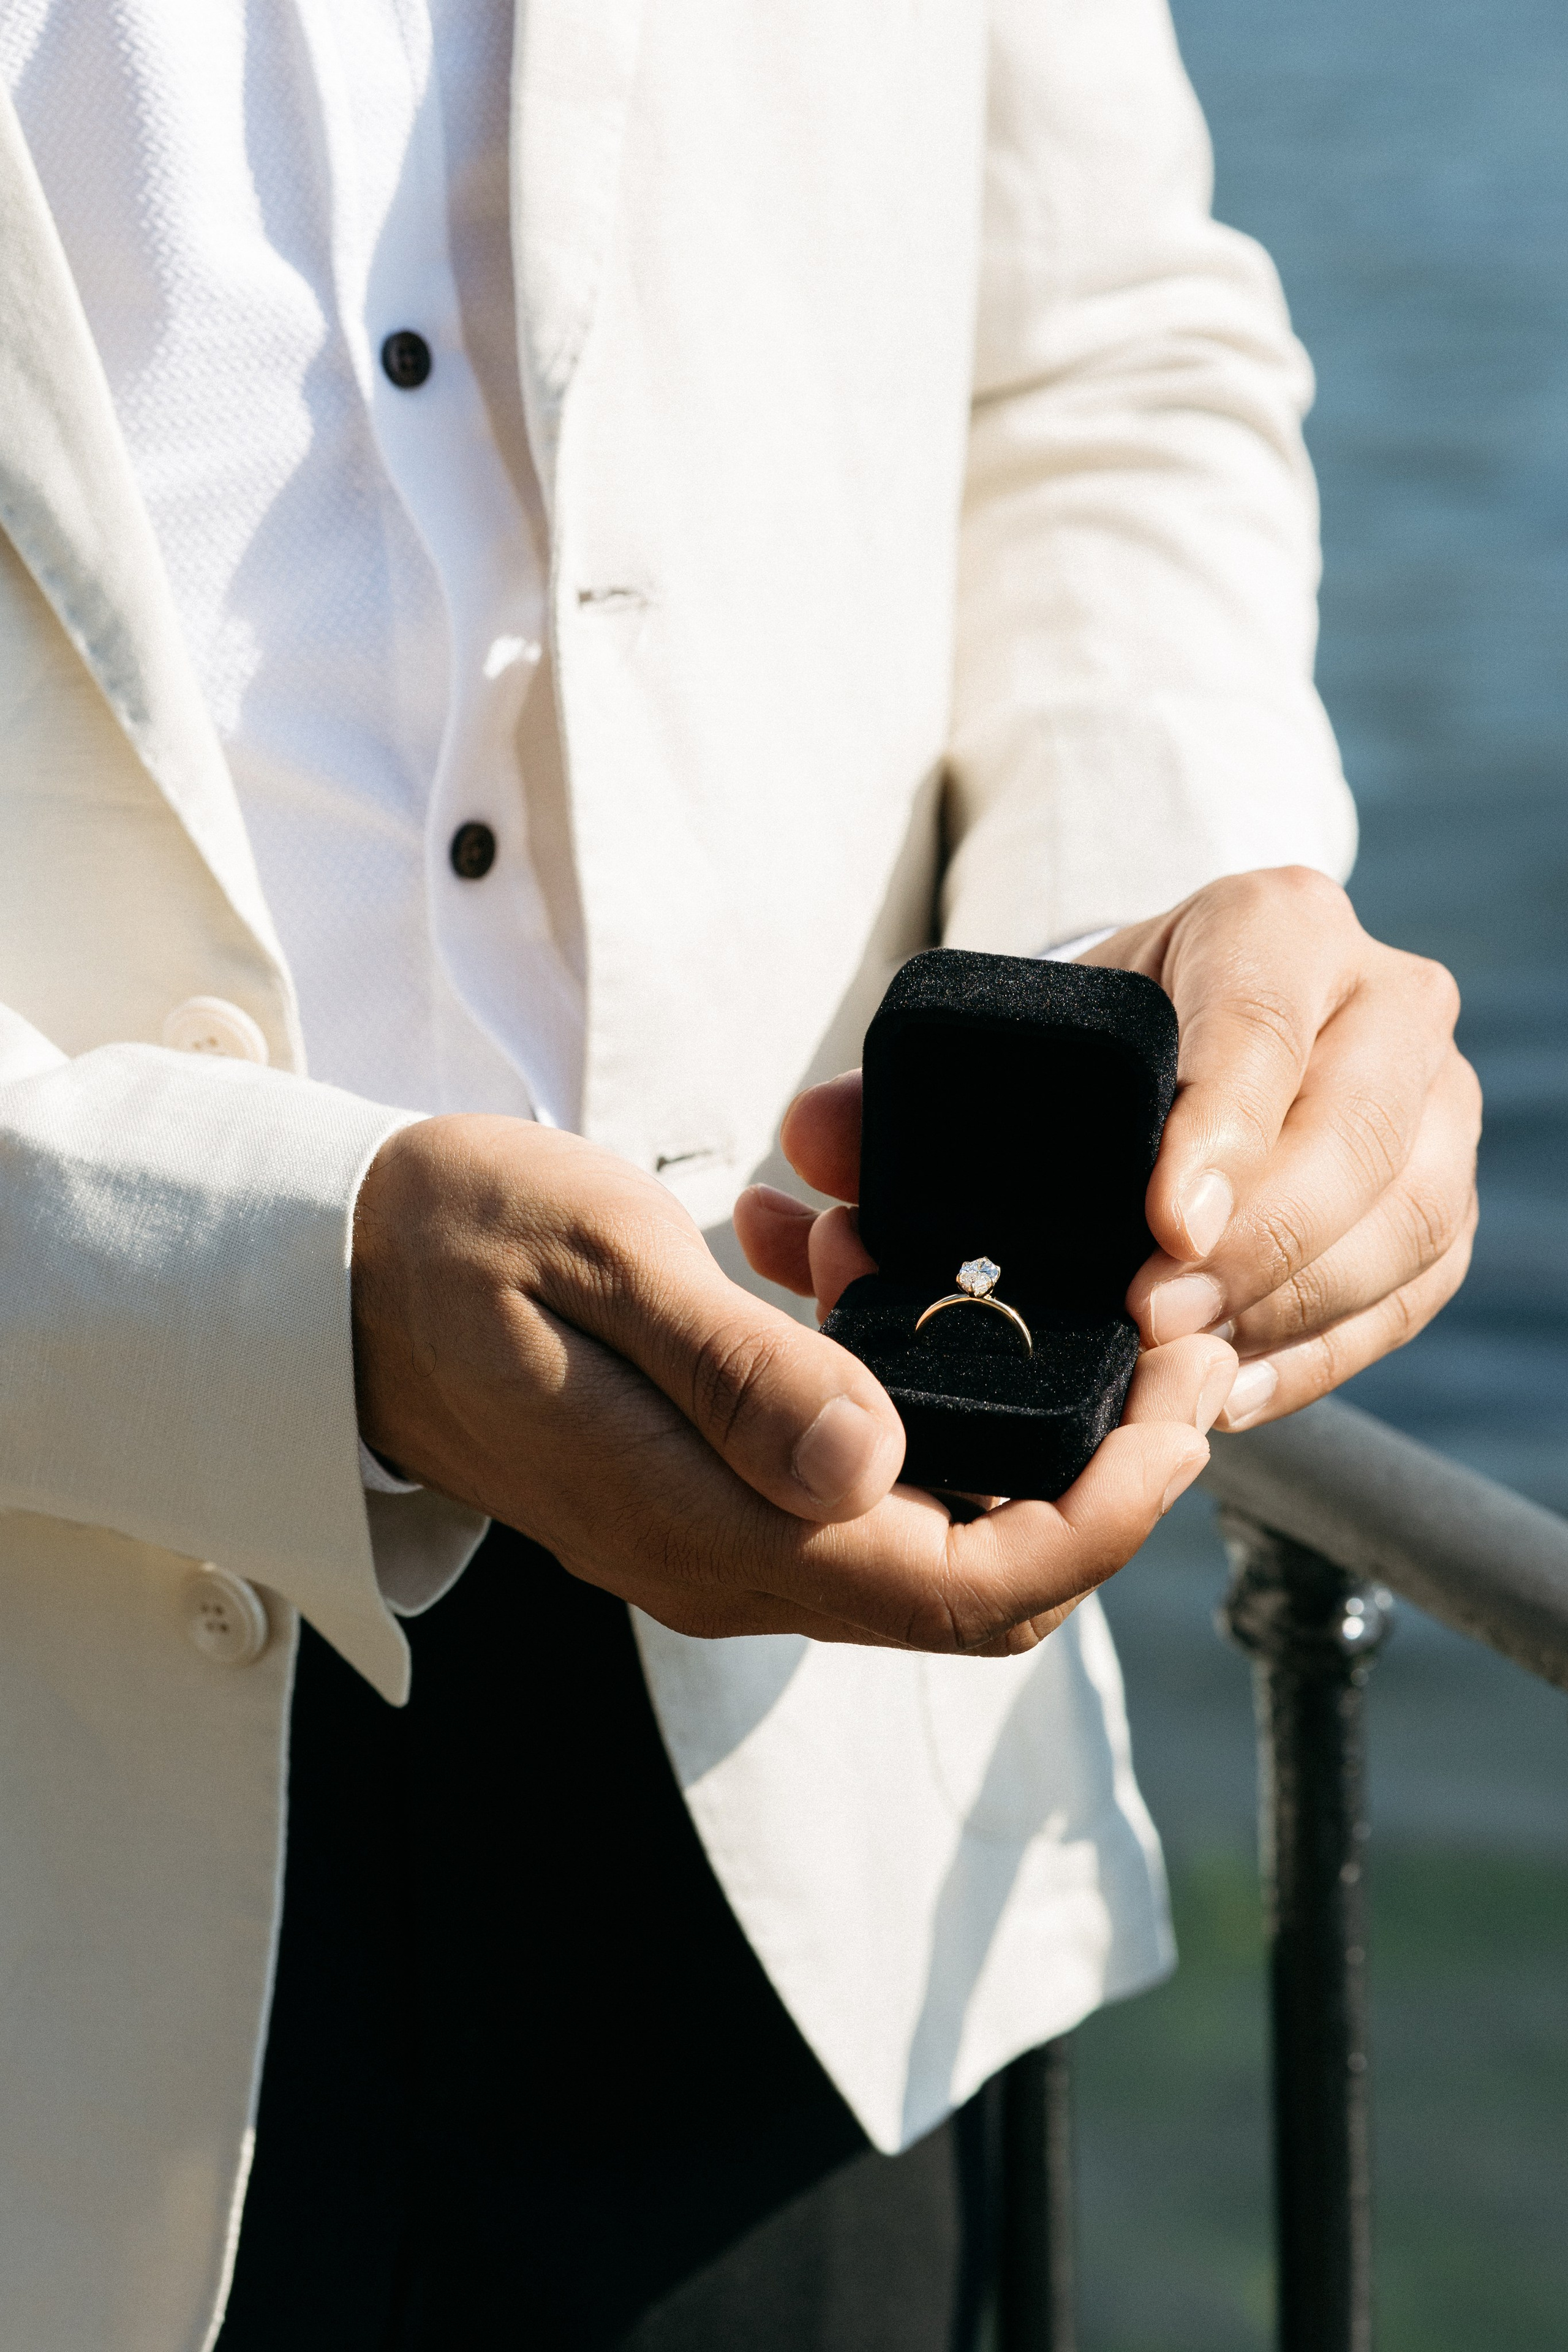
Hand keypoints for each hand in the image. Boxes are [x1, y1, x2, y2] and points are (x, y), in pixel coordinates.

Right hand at [353, 1117, 1225, 1652]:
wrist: (337, 1279)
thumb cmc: (458, 1240)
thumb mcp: (603, 1261)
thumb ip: (742, 1370)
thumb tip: (881, 1462)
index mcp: (712, 1527)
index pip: (969, 1585)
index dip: (1107, 1517)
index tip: (1186, 1411)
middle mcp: (728, 1569)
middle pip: (976, 1597)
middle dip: (1105, 1501)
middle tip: (1180, 1370)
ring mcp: (717, 1551)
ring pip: (935, 1565)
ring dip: (1041, 1478)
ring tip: (1115, 1355)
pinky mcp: (710, 1509)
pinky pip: (873, 1520)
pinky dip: (958, 1455)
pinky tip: (979, 1350)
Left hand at [740, 871, 1475, 1443]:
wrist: (1185, 1033)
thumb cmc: (1093, 1041)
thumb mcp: (1013, 1041)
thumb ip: (903, 1095)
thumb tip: (812, 1143)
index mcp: (1274, 924)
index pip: (1266, 1022)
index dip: (1225, 1131)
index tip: (1164, 1228)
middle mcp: (1383, 1000)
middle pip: (1357, 1135)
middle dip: (1260, 1245)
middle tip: (1155, 1325)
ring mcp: (1435, 1103)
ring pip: (1405, 1223)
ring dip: (1289, 1314)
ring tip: (1179, 1373)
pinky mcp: (1439, 1197)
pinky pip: (1407, 1295)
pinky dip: (1318, 1356)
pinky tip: (1225, 1394)